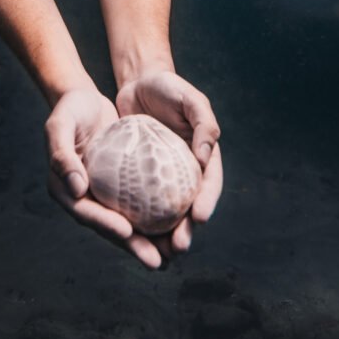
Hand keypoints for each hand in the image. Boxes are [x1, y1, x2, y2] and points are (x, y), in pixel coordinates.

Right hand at [44, 87, 168, 268]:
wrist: (85, 99)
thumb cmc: (70, 109)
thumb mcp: (60, 125)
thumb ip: (61, 155)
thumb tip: (77, 189)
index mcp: (63, 188)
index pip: (84, 211)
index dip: (105, 224)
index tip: (127, 232)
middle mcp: (83, 196)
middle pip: (108, 225)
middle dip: (133, 246)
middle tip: (156, 261)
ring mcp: (102, 194)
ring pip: (126, 222)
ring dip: (147, 242)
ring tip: (171, 257)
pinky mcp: (119, 186)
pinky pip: (138, 205)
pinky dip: (153, 218)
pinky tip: (175, 227)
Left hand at [116, 71, 222, 254]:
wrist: (137, 83)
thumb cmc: (168, 88)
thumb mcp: (190, 99)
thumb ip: (204, 124)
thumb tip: (207, 158)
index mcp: (205, 156)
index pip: (209, 184)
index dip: (207, 203)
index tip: (199, 219)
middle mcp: (185, 171)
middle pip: (188, 207)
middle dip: (185, 231)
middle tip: (178, 247)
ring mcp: (162, 177)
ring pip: (164, 213)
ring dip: (163, 236)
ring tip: (158, 255)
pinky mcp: (139, 178)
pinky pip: (140, 202)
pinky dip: (138, 220)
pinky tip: (129, 236)